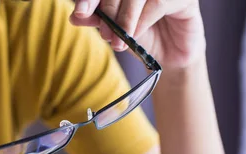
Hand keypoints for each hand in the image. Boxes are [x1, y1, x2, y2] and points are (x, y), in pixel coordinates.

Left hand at [70, 0, 205, 69]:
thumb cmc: (143, 36)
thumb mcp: (116, 29)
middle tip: (103, 34)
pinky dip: (142, 21)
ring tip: (117, 41)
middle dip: (108, 10)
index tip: (80, 13)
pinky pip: (158, 3)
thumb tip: (75, 16)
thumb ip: (98, 20)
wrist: (169, 56)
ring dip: (125, 19)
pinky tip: (135, 36)